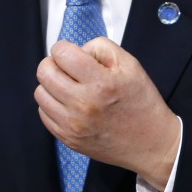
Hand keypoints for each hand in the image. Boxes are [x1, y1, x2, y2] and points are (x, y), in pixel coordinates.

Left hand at [35, 37, 180, 190]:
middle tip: (67, 68)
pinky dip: (53, 105)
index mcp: (100, 83)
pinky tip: (69, 104)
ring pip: (40, 93)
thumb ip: (100, 48)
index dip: (64, 48)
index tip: (72, 54)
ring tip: (69, 87)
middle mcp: (82, 105)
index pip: (61, 54)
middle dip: (53, 64)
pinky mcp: (68, 139)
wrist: (151, 144)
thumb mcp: (130, 65)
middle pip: (44, 72)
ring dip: (51, 85)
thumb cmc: (141, 101)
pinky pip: (44, 114)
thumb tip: (76, 50)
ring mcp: (72, 125)